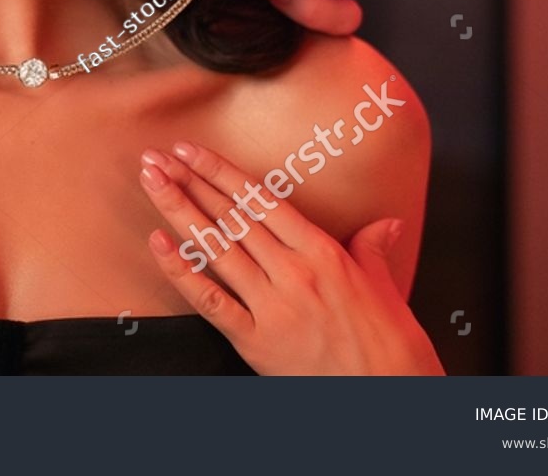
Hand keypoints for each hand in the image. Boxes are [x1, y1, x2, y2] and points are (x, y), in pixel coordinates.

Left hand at [138, 141, 442, 375]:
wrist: (394, 398)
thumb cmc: (393, 347)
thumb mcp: (385, 289)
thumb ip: (371, 249)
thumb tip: (384, 223)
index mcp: (323, 253)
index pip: (260, 200)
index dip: (220, 172)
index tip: (190, 151)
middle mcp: (293, 272)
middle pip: (231, 217)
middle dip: (189, 182)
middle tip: (156, 158)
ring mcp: (272, 306)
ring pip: (215, 248)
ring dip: (179, 211)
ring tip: (153, 183)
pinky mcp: (256, 341)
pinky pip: (211, 301)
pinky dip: (182, 272)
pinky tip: (159, 244)